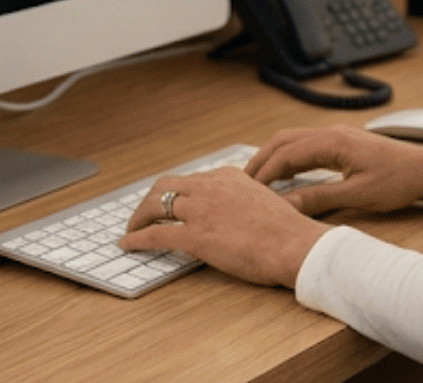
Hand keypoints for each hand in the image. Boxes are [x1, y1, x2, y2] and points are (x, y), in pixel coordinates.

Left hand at [119, 167, 329, 287]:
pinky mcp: (195, 236)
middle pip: (166, 186)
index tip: (170, 203)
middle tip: (144, 214)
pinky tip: (128, 243)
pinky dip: (136, 238)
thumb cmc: (288, 231)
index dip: (176, 193)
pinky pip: (156, 234)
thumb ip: (244, 199)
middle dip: (150, 200)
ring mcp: (200, 210)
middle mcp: (211, 187)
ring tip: (133, 228)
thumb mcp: (264, 201)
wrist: (294, 245)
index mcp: (228, 176)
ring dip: (139, 217)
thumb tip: (237, 212)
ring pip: (155, 206)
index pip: (191, 179)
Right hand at [247, 125, 422, 216]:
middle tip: (242, 183)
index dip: (263, 173)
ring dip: (275, 158)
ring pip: (295, 141)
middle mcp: (333, 133)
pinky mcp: (345, 144)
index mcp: (333, 142)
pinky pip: (308, 147)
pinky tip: (288, 175)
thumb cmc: (400, 181)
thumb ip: (319, 199)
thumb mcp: (357, 195)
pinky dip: (291, 159)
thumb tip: (286, 206)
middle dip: (261, 160)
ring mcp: (339, 136)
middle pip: (284, 141)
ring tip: (258, 180)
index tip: (247, 190)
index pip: (285, 154)